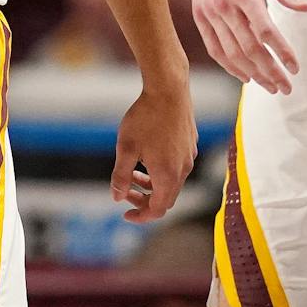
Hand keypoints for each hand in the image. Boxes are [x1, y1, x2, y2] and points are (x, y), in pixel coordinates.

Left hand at [111, 81, 196, 221]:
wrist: (168, 89)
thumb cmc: (145, 118)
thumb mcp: (126, 148)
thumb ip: (120, 176)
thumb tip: (116, 198)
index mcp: (167, 175)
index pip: (157, 210)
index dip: (140, 216)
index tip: (125, 215)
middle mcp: (183, 170)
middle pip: (165, 199)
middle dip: (144, 200)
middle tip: (125, 192)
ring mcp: (189, 157)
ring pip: (172, 183)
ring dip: (152, 185)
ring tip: (132, 173)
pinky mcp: (190, 145)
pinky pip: (177, 167)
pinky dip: (161, 171)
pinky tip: (147, 156)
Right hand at [182, 0, 306, 94]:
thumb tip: (306, 8)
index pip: (265, 32)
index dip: (281, 52)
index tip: (295, 67)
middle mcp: (223, 4)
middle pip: (249, 48)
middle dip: (269, 71)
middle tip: (285, 86)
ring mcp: (208, 10)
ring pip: (231, 52)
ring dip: (251, 73)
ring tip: (269, 86)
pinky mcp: (199, 13)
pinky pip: (213, 46)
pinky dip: (228, 64)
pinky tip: (244, 75)